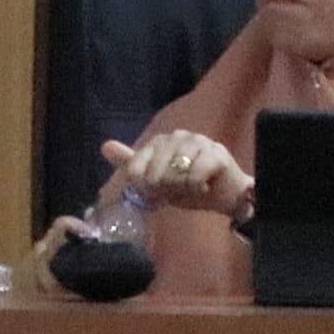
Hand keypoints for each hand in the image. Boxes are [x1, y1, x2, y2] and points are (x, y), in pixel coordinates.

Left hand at [109, 132, 247, 217]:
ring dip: (182, 189)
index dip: (146, 186)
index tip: (160, 191)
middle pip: (154, 173)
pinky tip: (205, 187)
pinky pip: (194, 177)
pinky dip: (197, 188)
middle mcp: (179, 136)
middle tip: (180, 191)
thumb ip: (132, 164)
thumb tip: (104, 145)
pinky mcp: (217, 154)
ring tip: (192, 189)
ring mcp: (200, 142)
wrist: (228, 197)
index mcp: (161, 141)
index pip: (136, 167)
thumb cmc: (192, 187)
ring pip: (174, 173)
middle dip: (165, 189)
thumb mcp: (157, 179)